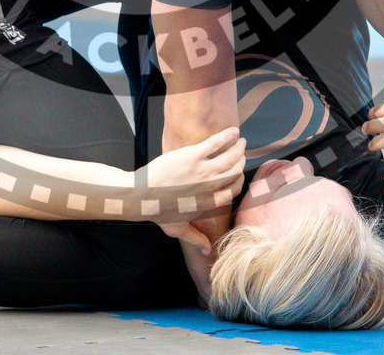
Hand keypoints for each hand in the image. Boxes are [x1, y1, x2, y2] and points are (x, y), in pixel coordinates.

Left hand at [142, 127, 244, 249]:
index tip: (239, 170)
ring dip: (238, 147)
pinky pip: (215, 143)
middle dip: (241, 160)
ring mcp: (202, 171)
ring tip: (240, 140)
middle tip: (241, 151)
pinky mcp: (192, 156)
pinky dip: (227, 136)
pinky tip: (233, 131)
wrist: (141, 196)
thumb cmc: (157, 212)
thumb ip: (195, 239)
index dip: (240, 178)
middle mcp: (210, 187)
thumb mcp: (178, 229)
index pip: (234, 189)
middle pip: (235, 171)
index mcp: (209, 202)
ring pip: (230, 157)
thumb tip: (208, 252)